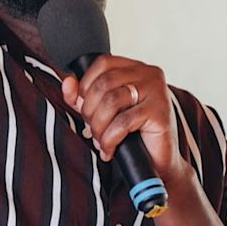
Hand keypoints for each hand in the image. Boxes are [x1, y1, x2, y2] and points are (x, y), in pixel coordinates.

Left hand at [60, 55, 180, 173]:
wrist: (157, 162)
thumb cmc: (131, 134)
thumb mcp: (102, 111)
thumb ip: (82, 96)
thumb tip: (67, 82)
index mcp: (135, 68)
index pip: (103, 63)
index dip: (86, 85)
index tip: (84, 107)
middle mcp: (148, 74)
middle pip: (104, 83)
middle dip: (90, 110)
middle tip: (91, 130)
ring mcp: (156, 91)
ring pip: (111, 101)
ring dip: (98, 126)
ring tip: (100, 141)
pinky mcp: (159, 111)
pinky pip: (122, 122)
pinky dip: (109, 139)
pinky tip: (109, 150)